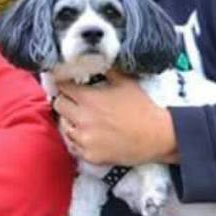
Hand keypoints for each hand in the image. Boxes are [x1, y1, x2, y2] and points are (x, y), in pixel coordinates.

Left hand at [54, 70, 176, 165]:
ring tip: (80, 119)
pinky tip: (86, 135)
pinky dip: (77, 140)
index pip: (62, 87)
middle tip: (73, 101)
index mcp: (89, 99)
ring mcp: (85, 139)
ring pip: (63, 127)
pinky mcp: (90, 155)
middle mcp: (82, 119)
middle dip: (64, 100)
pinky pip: (73, 146)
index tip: (66, 84)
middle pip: (58, 106)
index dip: (64, 84)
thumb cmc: (143, 108)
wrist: (157, 136)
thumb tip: (97, 60)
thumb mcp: (126, 82)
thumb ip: (107, 71)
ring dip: (70, 121)